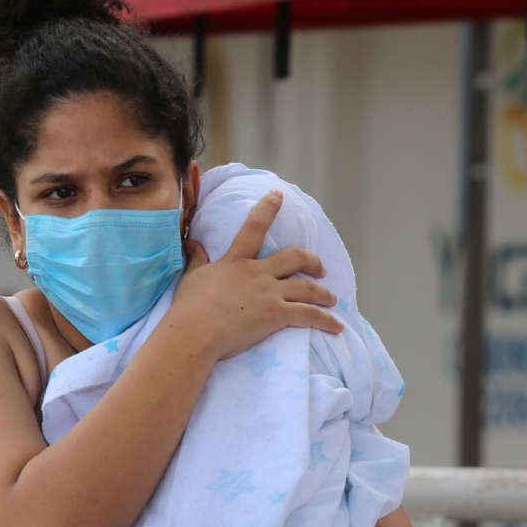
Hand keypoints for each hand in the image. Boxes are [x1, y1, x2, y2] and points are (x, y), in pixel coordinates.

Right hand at [169, 192, 343, 360]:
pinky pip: (310, 315)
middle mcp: (258, 273)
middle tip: (321, 269)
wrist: (195, 331)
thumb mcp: (192, 277)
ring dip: (323, 293)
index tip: (279, 195)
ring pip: (307, 287)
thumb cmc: (189, 307)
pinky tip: (336, 326)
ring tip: (332, 299)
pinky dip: (326, 320)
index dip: (267, 208)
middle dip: (312, 261)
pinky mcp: (277, 315)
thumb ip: (196, 259)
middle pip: (294, 258)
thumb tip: (192, 243)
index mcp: (237, 262)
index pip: (254, 228)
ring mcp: (270, 293)